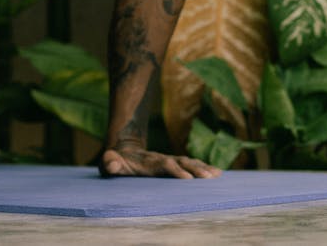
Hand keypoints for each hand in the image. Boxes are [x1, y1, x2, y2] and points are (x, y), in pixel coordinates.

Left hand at [100, 144, 221, 178]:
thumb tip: (112, 165)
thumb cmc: (116, 161)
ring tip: (216, 175)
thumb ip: (109, 163)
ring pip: (189, 162)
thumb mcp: (108, 161)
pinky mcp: (175, 164)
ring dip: (202, 168)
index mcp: (148, 161)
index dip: (174, 170)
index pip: (163, 165)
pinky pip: (192, 165)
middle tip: (209, 178)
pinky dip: (204, 168)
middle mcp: (162, 159)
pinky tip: (217, 173)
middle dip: (195, 169)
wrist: (124, 148)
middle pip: (181, 162)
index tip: (187, 178)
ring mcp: (170, 161)